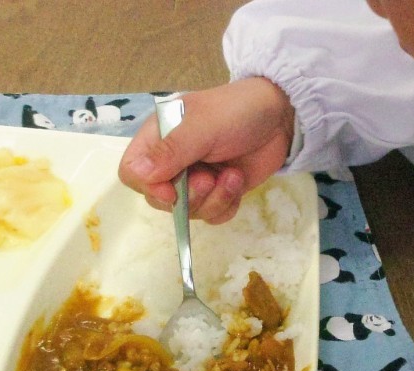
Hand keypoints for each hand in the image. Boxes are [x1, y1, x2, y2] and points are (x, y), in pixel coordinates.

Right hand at [118, 77, 294, 223]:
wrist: (281, 116)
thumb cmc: (238, 111)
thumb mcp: (203, 126)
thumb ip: (171, 150)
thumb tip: (137, 174)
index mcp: (158, 138)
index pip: (132, 172)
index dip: (148, 186)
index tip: (172, 190)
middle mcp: (171, 162)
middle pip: (158, 198)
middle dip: (188, 196)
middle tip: (210, 178)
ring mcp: (194, 180)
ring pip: (187, 212)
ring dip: (212, 199)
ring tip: (231, 175)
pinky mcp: (216, 193)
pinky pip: (210, 216)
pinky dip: (225, 205)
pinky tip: (237, 182)